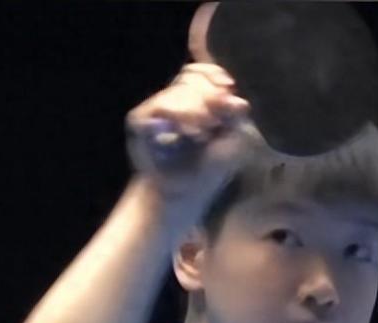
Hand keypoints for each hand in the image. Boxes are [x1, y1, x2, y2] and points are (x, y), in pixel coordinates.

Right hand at [124, 63, 256, 213]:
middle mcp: (172, 100)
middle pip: (190, 76)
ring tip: (201, 134)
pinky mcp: (139, 121)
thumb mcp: (231, 140)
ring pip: (177, 89)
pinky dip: (177, 116)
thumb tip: (239, 100)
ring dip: (195, 109)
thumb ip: (234, 115)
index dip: (213, 74)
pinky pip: (160, 106)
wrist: (182, 195)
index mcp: (195, 100)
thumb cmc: (208, 169)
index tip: (228, 87)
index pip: (201, 72)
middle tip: (214, 122)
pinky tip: (185, 133)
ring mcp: (154, 109)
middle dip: (207, 95)